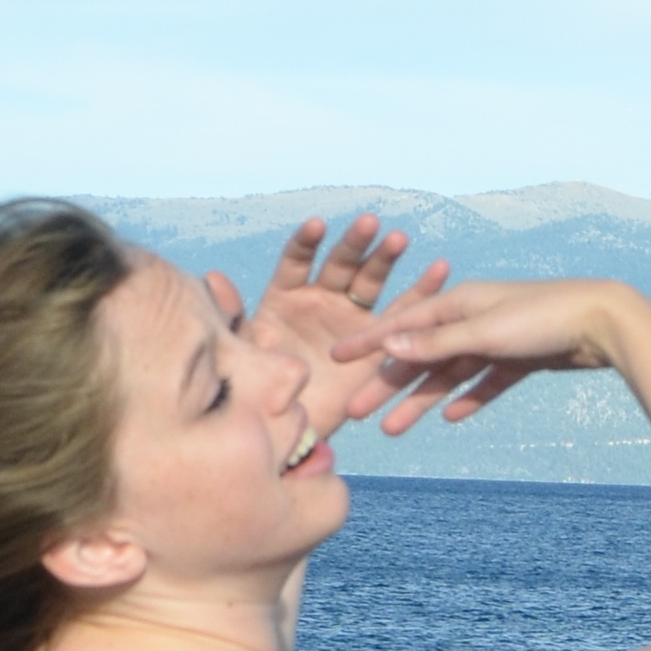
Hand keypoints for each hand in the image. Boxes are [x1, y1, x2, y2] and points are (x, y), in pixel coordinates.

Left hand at [213, 215, 443, 441]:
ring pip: (370, 279)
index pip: (297, 261)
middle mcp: (321, 298)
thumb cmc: (264, 387)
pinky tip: (438, 269)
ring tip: (398, 239)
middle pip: (339, 263)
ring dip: (385, 258)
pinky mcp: (379, 336)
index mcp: (287, 296)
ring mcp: (351, 315)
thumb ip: (233, 315)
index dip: (307, 244)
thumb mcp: (246, 351)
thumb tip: (212, 279)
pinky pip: (402, 311)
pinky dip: (422, 290)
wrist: (297, 427)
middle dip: (354, 243)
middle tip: (369, 223)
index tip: (318, 227)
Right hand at [335, 276, 643, 435]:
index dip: (367, 343)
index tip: (334, 358)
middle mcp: (472, 319)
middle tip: (356, 414)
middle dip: (386, 385)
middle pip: (420, 357)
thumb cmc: (543, 317)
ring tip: (394, 430)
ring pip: (449, 376)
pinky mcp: (521, 360)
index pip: (401, 326)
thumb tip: (387, 347)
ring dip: (420, 402)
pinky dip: (468, 399)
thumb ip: (437, 343)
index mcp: (458, 303)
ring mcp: (496, 340)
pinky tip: (451, 418)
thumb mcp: (483, 331)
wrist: (604, 322)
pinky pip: (485, 384)